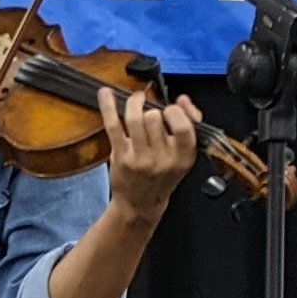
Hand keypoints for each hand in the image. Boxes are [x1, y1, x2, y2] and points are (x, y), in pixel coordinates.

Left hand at [102, 90, 202, 216]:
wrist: (140, 204)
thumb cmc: (162, 177)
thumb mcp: (184, 156)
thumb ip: (190, 124)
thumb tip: (183, 99)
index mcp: (183, 157)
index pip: (184, 127)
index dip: (176, 112)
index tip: (170, 109)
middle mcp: (162, 159)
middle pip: (155, 118)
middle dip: (151, 109)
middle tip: (149, 110)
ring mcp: (140, 158)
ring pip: (135, 118)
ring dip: (134, 103)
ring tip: (136, 100)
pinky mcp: (121, 156)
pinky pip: (114, 125)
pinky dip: (108, 106)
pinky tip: (105, 94)